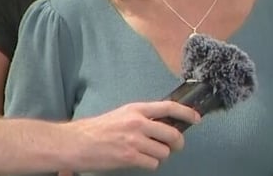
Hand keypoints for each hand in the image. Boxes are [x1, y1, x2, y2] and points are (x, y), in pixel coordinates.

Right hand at [61, 101, 200, 170]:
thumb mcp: (122, 115)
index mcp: (136, 109)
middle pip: (172, 133)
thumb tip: (164, 123)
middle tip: (175, 146)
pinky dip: (150, 164)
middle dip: (177, 142)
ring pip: (164, 151)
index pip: (169, 107)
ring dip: (160, 155)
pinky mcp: (129, 157)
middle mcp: (138, 123)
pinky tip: (140, 161)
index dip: (186, 112)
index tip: (196, 118)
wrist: (76, 143)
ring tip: (148, 154)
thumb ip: (142, 117)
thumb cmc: (97, 129)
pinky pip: (153, 164)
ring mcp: (134, 140)